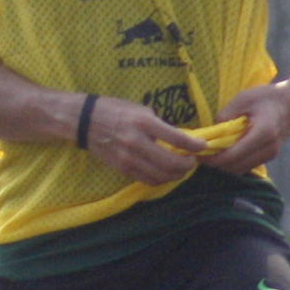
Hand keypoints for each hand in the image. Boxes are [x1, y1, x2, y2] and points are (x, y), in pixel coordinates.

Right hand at [81, 96, 208, 186]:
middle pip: (171, 163)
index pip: (177, 138)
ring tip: (181, 169)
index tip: (203, 146)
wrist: (85, 121)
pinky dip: (161, 179)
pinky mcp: (122, 168)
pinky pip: (147, 179)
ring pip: (161, 176)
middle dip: (187, 165)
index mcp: (144, 122)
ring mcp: (128, 158)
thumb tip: (180, 138)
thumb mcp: (140, 110)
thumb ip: (159, 125)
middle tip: (192, 161)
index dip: (194, 145)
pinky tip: (166, 173)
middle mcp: (136, 142)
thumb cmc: (116, 110)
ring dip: (176, 175)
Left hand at [200, 78, 289, 179]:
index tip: (199, 153)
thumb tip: (212, 131)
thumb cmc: (267, 97)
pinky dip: (234, 163)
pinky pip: (247, 165)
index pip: (233, 155)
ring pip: (241, 169)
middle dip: (216, 164)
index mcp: (263, 133)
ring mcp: (271, 155)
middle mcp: (268, 148)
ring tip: (210, 154)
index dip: (213, 158)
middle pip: (235, 166)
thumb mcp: (244, 98)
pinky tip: (225, 152)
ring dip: (225, 165)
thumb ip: (227, 115)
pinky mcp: (270, 156)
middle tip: (200, 155)